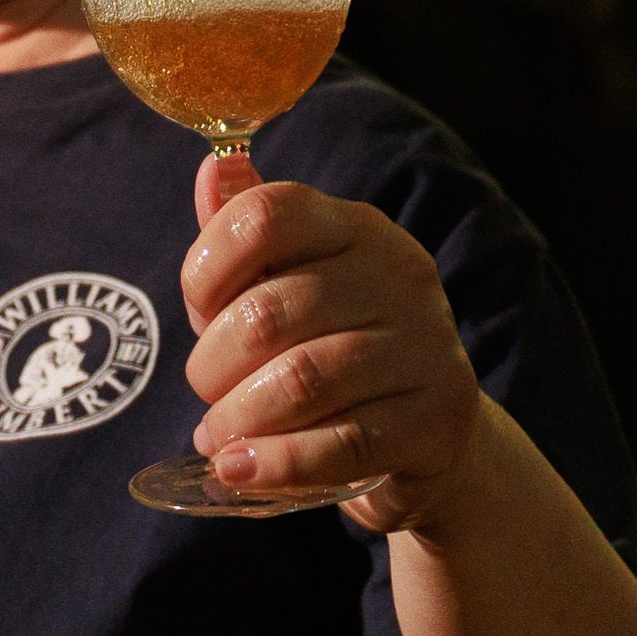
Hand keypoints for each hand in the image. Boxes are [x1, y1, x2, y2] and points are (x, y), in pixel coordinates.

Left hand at [181, 152, 483, 533]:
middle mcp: (399, 274)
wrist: (432, 436)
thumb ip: (244, 233)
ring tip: (220, 438)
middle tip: (208, 393)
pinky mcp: (437, 419)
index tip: (199, 310)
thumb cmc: (336, 349)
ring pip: (302, 381)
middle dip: (212, 364)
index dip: (208, 265)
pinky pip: (342, 444)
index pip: (267, 215)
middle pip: (269, 311)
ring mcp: (426, 346)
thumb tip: (212, 165)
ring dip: (238, 419)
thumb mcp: (288, 286)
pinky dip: (276, 463)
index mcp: (356, 227)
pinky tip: (240, 470)